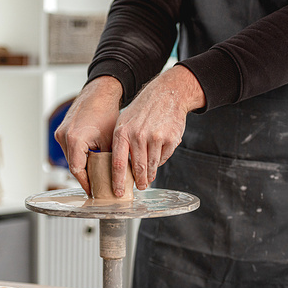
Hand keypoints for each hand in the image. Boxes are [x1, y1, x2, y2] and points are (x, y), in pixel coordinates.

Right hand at [54, 76, 121, 195]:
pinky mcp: (62, 130)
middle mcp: (64, 137)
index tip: (92, 192)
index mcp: (75, 140)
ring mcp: (60, 133)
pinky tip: (90, 160)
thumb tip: (116, 177)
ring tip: (94, 175)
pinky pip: (69, 149)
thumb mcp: (111, 140)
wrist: (99, 94)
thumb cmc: (106, 112)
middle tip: (95, 186)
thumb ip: (109, 159)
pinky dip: (79, 156)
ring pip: (71, 158)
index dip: (86, 183)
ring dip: (82, 166)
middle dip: (85, 176)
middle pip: (73, 165)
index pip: (77, 170)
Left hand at [111, 65, 205, 195]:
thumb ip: (121, 143)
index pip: (118, 163)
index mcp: (122, 132)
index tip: (118, 192)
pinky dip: (160, 160)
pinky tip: (159, 155)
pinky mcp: (170, 139)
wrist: (167, 94)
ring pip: (151, 166)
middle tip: (140, 187)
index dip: (118, 181)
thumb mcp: (125, 121)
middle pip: (137, 168)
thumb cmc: (143, 110)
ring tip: (148, 179)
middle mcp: (138, 135)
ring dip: (150, 175)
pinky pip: (163, 158)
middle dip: (139, 182)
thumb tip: (118, 168)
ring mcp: (155, 138)